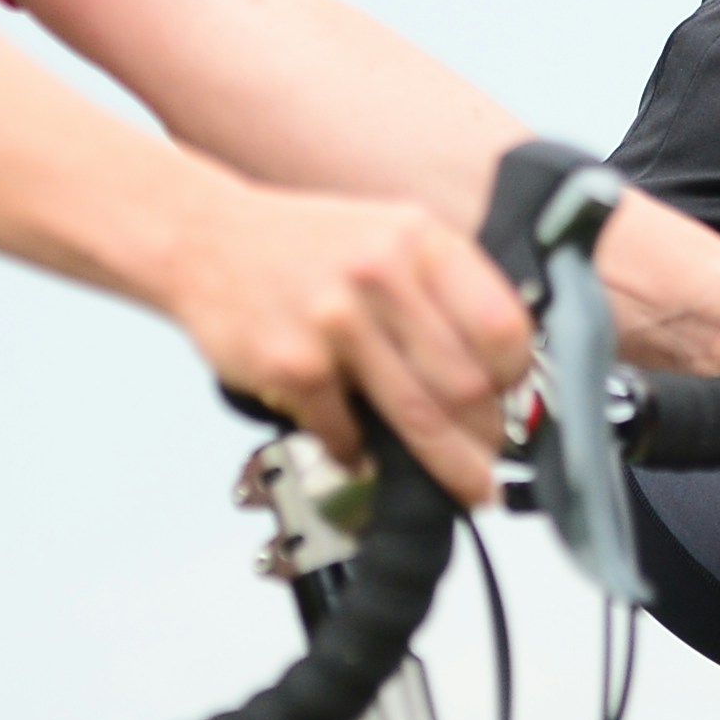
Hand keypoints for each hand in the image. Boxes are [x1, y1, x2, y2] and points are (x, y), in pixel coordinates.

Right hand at [159, 180, 533, 504]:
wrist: (203, 239)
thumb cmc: (301, 246)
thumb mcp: (385, 235)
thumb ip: (439, 288)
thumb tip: (498, 368)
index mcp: (418, 238)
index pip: (501, 323)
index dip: (516, 374)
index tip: (513, 397)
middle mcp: (381, 273)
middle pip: (465, 382)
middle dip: (488, 434)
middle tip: (493, 456)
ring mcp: (335, 320)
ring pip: (418, 418)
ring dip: (448, 464)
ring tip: (466, 484)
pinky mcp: (295, 365)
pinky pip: (350, 433)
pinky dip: (361, 451)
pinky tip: (360, 447)